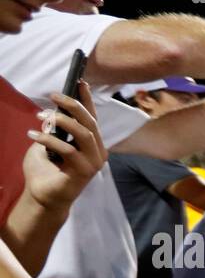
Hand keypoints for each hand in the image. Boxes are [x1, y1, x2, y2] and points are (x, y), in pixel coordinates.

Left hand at [22, 83, 105, 212]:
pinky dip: (50, 139)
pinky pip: (69, 150)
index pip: (92, 118)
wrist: (43, 196)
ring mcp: (93, 162)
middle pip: (90, 123)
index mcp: (92, 144)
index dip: (87, 100)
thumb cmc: (45, 170)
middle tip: (54, 96)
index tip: (80, 82)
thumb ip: (54, 130)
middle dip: (73, 105)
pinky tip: (34, 135)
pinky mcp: (84, 171)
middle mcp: (98, 152)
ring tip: (41, 115)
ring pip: (84, 134)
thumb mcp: (48, 143)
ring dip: (62, 121)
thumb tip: (53, 114)